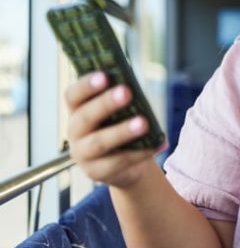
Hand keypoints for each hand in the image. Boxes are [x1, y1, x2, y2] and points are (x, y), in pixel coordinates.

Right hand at [66, 72, 163, 187]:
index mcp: (77, 110)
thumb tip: (134, 87)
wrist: (124, 165)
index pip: (73, 95)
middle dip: (106, 103)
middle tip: (126, 92)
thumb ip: (121, 99)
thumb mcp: (119, 112)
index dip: (86, 85)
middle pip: (86, 117)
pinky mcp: (97, 172)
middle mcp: (75, 132)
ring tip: (144, 122)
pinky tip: (159, 143)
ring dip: (122, 131)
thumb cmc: (120, 126)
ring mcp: (83, 155)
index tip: (104, 75)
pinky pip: (120, 161)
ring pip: (100, 142)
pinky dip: (141, 152)